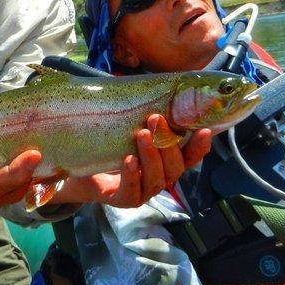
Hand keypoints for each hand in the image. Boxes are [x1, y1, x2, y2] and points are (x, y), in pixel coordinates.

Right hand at [0, 150, 41, 219]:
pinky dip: (19, 184)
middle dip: (27, 173)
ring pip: (12, 196)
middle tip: (40, 151)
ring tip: (36, 157)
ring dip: (26, 178)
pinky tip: (26, 168)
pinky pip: (8, 198)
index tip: (34, 154)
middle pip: (9, 192)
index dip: (16, 171)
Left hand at [56, 115, 212, 208]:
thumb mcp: (129, 123)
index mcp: (165, 160)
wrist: (80, 164)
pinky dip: (132, 176)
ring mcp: (142, 190)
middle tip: (155, 118)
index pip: (190, 156)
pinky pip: (132, 192)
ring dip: (152, 156)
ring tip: (141, 134)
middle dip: (168, 143)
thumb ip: (146, 111)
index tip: (203, 130)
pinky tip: (129, 161)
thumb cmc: (111, 141)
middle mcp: (158, 177)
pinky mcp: (122, 199)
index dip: (199, 146)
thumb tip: (161, 85)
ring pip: (156, 180)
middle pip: (175, 168)